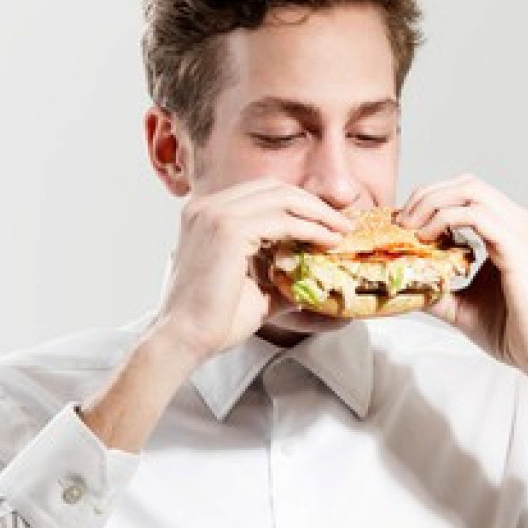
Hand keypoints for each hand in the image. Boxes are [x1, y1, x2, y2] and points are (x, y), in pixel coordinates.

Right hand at [151, 178, 352, 361]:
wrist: (185, 339)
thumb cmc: (214, 320)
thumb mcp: (252, 288)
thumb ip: (277, 275)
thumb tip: (309, 279)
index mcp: (207, 213)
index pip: (262, 193)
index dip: (298, 203)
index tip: (327, 221)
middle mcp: (208, 206)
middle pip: (275, 188)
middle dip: (313, 204)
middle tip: (342, 223)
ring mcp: (216, 214)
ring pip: (283, 198)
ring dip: (318, 213)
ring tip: (342, 230)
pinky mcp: (229, 229)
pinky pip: (283, 220)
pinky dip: (311, 228)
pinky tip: (328, 241)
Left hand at [398, 175, 527, 378]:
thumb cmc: (514, 334)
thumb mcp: (462, 307)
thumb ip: (437, 291)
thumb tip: (405, 287)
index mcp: (510, 231)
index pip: (468, 195)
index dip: (432, 200)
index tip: (405, 223)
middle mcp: (519, 223)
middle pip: (467, 184)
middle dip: (428, 194)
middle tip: (402, 220)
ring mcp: (521, 232)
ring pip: (470, 190)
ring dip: (432, 202)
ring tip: (410, 226)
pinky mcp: (518, 247)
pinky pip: (476, 215)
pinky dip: (445, 218)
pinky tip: (428, 238)